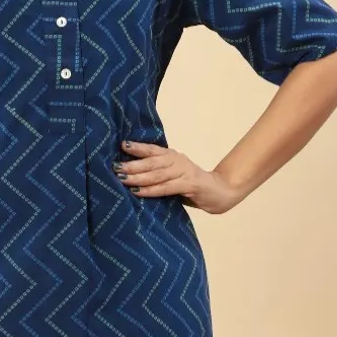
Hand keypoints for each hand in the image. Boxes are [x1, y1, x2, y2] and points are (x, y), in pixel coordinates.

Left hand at [115, 139, 243, 214]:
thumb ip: (157, 174)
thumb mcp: (173, 176)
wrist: (221, 192)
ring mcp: (184, 171)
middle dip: (132, 164)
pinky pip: (166, 187)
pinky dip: (150, 190)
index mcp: (172, 156)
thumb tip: (130, 177)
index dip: (137, 147)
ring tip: (122, 178)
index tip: (121, 145)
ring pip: (157, 173)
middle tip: (115, 166)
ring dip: (137, 177)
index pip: (152, 149)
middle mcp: (177, 160)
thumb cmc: (192, 186)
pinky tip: (137, 191)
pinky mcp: (190, 184)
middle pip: (151, 161)